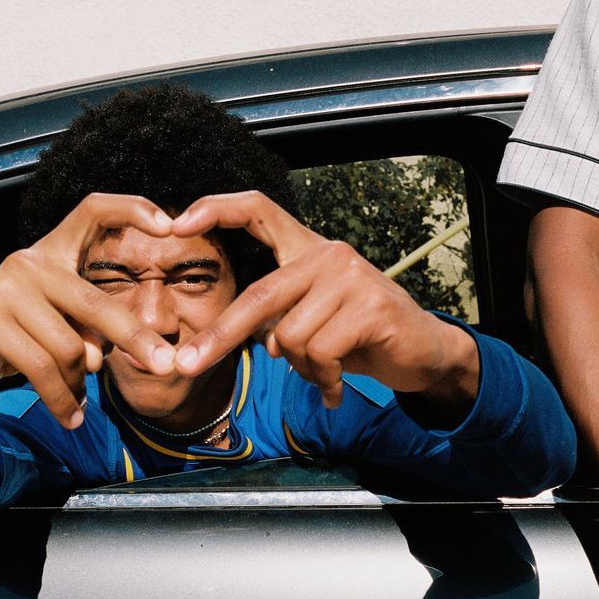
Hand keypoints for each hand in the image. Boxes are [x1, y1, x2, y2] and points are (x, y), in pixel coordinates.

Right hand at [0, 193, 177, 428]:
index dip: (130, 209)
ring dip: (81, 383)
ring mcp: (6, 290)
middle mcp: (29, 263)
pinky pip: (43, 369)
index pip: (92, 212)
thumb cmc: (20, 335)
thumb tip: (114, 355)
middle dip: (136, 339)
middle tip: (165, 365)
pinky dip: (62, 399)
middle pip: (96, 304)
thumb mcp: (62, 323)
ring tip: (79, 399)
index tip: (168, 225)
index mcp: (53, 253)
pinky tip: (71, 417)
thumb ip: (92, 328)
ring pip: (71, 348)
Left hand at [170, 191, 478, 409]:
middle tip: (186, 365)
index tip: (176, 223)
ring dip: (301, 370)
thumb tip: (256, 343)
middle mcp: (327, 254)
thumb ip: (278, 319)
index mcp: (307, 250)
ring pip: (289, 337)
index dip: (216, 209)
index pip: (258, 210)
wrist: (422, 352)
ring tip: (324, 375)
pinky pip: (320, 354)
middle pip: (260, 296)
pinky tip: (336, 389)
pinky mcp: (370, 306)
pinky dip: (324, 381)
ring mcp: (351, 277)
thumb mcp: (312, 321)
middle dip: (221, 337)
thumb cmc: (361, 337)